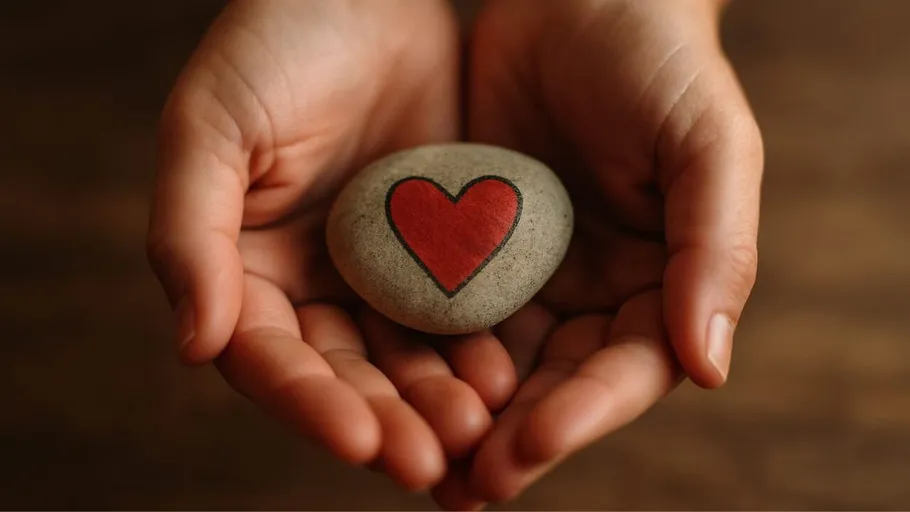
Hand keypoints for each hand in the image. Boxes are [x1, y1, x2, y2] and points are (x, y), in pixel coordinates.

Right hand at [146, 0, 516, 490]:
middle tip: (430, 462)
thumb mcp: (212, 126)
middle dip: (385, 420)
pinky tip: (507, 376)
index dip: (309, 402)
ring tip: (478, 430)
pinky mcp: (437, 250)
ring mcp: (378, 271)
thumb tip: (194, 344)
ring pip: (405, 355)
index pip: (270, 358)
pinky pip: (457, 309)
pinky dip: (477, 346)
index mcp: (245, 267)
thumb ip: (188, 234)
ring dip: (436, 400)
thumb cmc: (276, 43)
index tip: (360, 438)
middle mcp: (312, 282)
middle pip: (343, 374)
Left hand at [433, 0, 762, 506]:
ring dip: (459, 415)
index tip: (527, 443)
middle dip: (511, 436)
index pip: (626, 369)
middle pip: (555, 384)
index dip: (582, 413)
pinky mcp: (471, 247)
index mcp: (661, 283)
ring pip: (495, 363)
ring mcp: (529, 274)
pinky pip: (443, 308)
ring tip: (419, 461)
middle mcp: (593, 292)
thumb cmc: (659, 62)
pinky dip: (421, 351)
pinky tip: (386, 385)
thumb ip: (718, 251)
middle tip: (462, 485)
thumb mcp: (708, 145)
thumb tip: (711, 367)